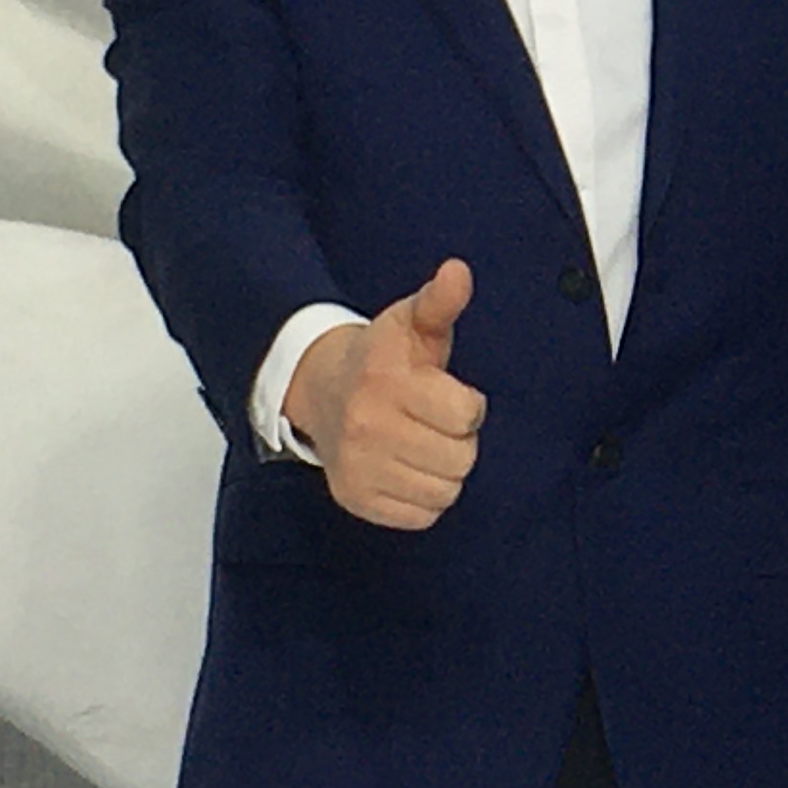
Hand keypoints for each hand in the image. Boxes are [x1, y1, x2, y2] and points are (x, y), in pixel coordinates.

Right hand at [285, 258, 488, 529]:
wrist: (320, 388)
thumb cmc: (382, 357)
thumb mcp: (412, 321)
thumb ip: (441, 301)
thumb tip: (458, 272)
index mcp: (387, 380)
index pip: (466, 415)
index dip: (467, 406)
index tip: (447, 394)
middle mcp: (367, 425)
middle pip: (461, 458)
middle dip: (458, 439)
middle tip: (433, 422)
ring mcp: (358, 466)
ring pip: (445, 490)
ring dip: (443, 470)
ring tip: (422, 444)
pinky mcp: (355, 498)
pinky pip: (421, 516)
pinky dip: (423, 498)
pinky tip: (408, 468)